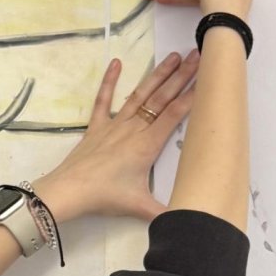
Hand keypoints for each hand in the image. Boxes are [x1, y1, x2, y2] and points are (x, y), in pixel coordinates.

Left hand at [34, 50, 198, 223]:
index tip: (206, 77)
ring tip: (172, 56)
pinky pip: (104, 100)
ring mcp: (114, 125)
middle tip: (197, 54)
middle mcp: (133, 129)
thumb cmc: (104, 197)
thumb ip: (166, 213)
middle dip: (181, 76)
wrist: (69, 191)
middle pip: (162, 98)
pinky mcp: (96, 127)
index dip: (192, 94)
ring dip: (157, 74)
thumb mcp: (139, 207)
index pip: (175, 114)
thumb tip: (187, 221)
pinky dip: (110, 81)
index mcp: (147, 145)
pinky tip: (116, 63)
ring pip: (140, 94)